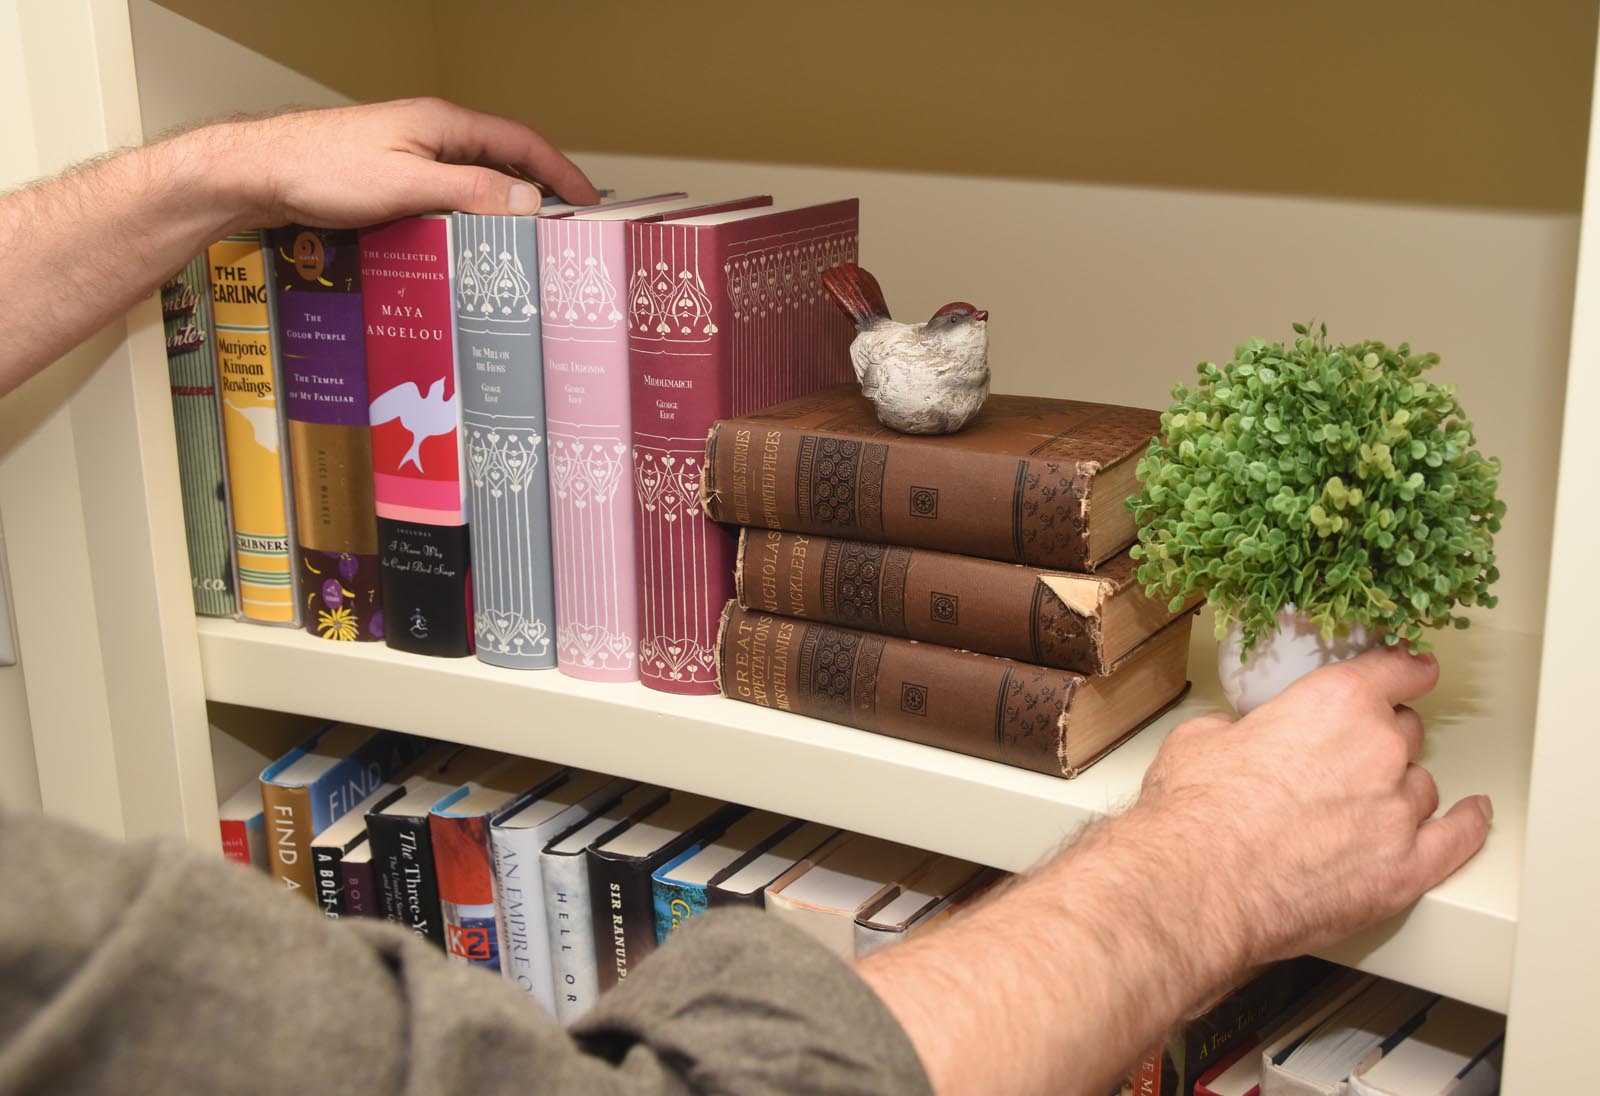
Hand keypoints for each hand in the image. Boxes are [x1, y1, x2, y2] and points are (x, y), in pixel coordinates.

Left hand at [189, 98, 600, 230]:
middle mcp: (432, 136)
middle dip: (539, 195)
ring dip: (501, 212)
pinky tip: (470, 248)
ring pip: (474, 184)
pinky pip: (447, 199)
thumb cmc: (320, 169)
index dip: (561, 172)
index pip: (522, 143)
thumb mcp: (406, 184)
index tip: (589, 202)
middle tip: (565, 233)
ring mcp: (412, 157)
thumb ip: (469, 191)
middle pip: (503, 163)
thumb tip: (528, 202)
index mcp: (443, 124)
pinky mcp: (393, 181)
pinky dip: (469, 220)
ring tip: (525, 248)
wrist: (258, 173)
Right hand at [1136, 646, 1491, 967]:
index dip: (1404, 668)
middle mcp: (1378, 750)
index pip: (1394, 670)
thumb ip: (1239, 727)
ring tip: (1362, 804)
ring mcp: (1397, 812)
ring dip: (1399, 789)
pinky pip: (1457, 840)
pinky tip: (1471, 816)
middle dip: (1382, 737)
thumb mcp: (1200, 739)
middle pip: (1406, 730)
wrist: (1202, 884)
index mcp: (1334, 703)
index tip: (1410, 670)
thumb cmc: (1198, 815)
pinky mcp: (1405, 870)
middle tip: (1349, 753)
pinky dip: (1467, 826)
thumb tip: (1238, 736)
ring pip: (1421, 785)